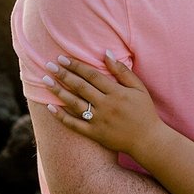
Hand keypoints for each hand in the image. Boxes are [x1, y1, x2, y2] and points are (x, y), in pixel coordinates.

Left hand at [43, 51, 162, 156]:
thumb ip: (123, 71)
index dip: (76, 65)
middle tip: (49, 65)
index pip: (92, 75)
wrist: (147, 140)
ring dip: (58, 92)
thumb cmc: (144, 112)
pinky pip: (74, 125)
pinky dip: (61, 117)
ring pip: (74, 104)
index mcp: (116, 93)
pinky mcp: (94, 134)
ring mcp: (99, 121)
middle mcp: (106, 106)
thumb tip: (106, 53)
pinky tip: (50, 107)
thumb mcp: (139, 89)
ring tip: (45, 81)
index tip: (63, 58)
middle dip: (63, 75)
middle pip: (80, 87)